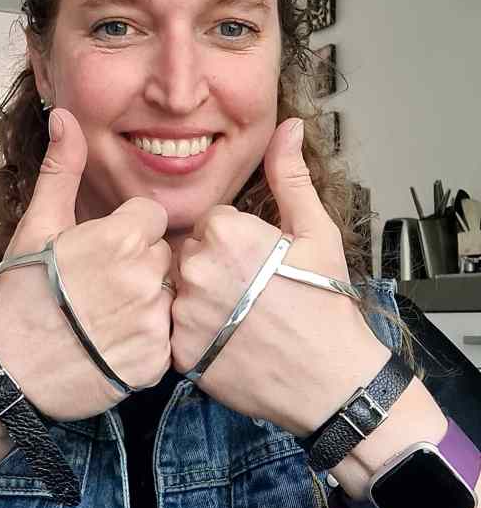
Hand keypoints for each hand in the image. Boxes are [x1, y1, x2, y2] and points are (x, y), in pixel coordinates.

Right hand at [0, 108, 172, 420]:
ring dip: (144, 303)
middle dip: (137, 264)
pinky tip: (111, 344)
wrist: (6, 368)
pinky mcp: (155, 363)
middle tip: (98, 285)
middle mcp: (146, 278)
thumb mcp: (37, 225)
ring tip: (104, 316)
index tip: (101, 250)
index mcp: (122, 238)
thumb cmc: (21, 292)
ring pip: (167, 296)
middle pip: (162, 255)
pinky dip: (144, 342)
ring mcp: (153, 324)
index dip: (126, 231)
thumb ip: (62, 170)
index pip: (151, 217)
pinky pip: (165, 338)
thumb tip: (64, 116)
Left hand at [169, 118, 390, 436]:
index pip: (209, 222)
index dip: (236, 242)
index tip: (258, 264)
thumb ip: (290, 177)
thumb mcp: (316, 232)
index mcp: (224, 233)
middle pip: (190, 252)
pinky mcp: (178, 351)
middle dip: (214, 266)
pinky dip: (194, 332)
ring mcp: (183, 312)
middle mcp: (194, 268)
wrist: (333, 381)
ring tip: (238, 317)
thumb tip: (289, 126)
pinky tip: (225, 339)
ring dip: (201, 298)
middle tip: (249, 292)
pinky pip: (174, 327)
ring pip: (178, 289)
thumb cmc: (326, 303)